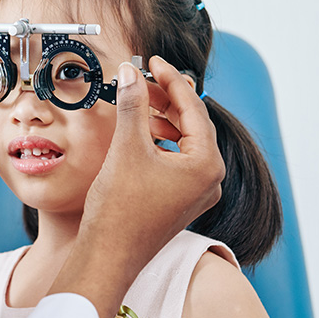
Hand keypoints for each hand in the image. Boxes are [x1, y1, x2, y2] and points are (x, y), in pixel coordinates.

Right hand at [49, 56, 224, 317]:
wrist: (108, 256)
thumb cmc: (120, 209)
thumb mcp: (127, 148)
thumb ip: (133, 105)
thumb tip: (132, 73)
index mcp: (206, 164)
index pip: (194, 108)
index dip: (171, 79)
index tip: (153, 61)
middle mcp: (209, 179)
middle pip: (193, 123)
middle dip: (167, 98)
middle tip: (143, 78)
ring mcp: (196, 192)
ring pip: (184, 141)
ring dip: (162, 118)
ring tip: (138, 102)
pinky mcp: (180, 200)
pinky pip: (176, 160)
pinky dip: (160, 141)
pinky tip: (140, 133)